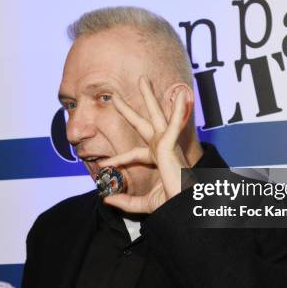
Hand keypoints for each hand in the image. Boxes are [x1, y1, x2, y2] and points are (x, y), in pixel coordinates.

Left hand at [97, 76, 190, 212]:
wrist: (183, 208)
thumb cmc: (172, 205)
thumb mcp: (144, 204)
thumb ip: (126, 202)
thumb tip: (106, 199)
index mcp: (158, 160)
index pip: (134, 154)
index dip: (118, 159)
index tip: (103, 165)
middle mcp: (162, 149)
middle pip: (143, 124)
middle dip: (130, 109)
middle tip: (117, 96)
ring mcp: (167, 144)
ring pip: (156, 115)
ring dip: (150, 97)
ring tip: (143, 79)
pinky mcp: (172, 145)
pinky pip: (173, 125)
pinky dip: (177, 110)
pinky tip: (180, 94)